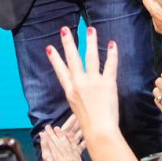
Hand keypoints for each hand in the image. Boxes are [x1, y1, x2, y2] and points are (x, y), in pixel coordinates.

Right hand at [46, 26, 118, 140]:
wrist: (99, 131)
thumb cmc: (89, 123)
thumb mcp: (76, 107)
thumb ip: (77, 93)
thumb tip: (79, 85)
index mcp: (70, 91)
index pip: (61, 71)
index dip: (55, 59)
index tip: (49, 48)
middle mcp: (80, 84)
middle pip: (73, 59)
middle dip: (68, 43)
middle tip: (65, 29)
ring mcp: (93, 82)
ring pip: (91, 57)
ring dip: (90, 41)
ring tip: (90, 29)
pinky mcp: (108, 84)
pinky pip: (110, 65)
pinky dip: (112, 54)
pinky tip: (112, 44)